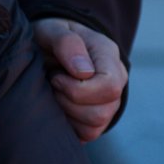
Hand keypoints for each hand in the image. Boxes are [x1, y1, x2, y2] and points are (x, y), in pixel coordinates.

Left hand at [31, 17, 126, 141]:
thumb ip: (67, 43)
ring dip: (67, 112)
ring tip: (56, 92)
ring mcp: (109, 101)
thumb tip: (84, 72)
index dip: (79, 88)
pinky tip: (58, 105)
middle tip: (53, 83)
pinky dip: (68, 124)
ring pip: (96, 126)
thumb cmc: (51, 36)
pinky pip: (87, 134)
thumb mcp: (52, 30)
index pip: (110, 85)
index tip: (56, 76)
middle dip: (69, 101)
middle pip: (103, 111)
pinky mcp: (97, 118)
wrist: (48, 46)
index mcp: (108, 55)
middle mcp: (115, 80)